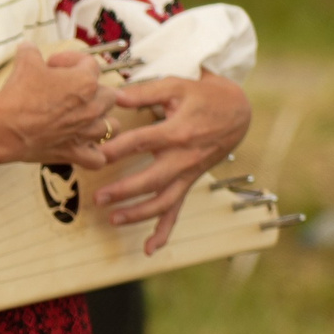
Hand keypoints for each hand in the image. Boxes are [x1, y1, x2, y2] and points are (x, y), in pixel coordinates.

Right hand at [0, 44, 117, 168]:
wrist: (5, 126)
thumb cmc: (18, 94)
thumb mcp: (24, 61)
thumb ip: (31, 51)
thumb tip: (28, 48)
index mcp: (85, 82)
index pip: (90, 63)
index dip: (70, 59)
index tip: (52, 63)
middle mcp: (92, 107)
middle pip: (109, 95)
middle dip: (93, 90)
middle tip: (71, 90)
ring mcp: (86, 132)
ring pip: (111, 126)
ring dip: (101, 120)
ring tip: (85, 118)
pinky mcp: (75, 152)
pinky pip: (98, 159)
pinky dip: (94, 153)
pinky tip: (82, 146)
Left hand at [90, 69, 253, 254]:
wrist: (238, 111)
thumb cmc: (203, 95)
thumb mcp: (176, 85)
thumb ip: (144, 92)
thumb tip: (115, 96)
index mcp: (177, 132)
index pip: (142, 142)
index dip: (117, 149)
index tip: (95, 155)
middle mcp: (183, 158)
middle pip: (152, 179)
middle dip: (125, 191)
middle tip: (99, 198)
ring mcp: (187, 174)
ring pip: (164, 201)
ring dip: (139, 214)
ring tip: (113, 218)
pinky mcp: (189, 182)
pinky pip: (177, 210)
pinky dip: (164, 231)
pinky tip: (149, 248)